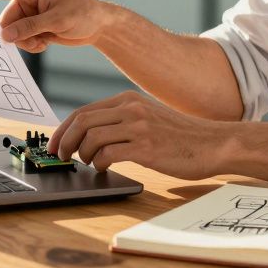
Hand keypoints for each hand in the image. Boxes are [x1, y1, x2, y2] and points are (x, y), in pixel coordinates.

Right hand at [0, 0, 110, 52]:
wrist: (98, 24)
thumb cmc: (82, 13)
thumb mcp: (57, 20)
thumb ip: (30, 27)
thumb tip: (5, 36)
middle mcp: (27, 0)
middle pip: (5, 21)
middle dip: (17, 34)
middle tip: (37, 39)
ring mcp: (30, 14)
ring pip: (12, 33)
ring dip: (25, 42)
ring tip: (44, 41)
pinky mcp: (34, 26)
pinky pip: (21, 39)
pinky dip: (31, 45)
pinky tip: (46, 43)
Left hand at [48, 91, 230, 178]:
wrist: (213, 143)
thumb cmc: (182, 136)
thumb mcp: (149, 116)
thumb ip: (123, 120)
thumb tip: (90, 135)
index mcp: (129, 100)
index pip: (83, 112)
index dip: (63, 130)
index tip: (54, 144)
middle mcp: (131, 109)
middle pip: (82, 122)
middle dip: (64, 142)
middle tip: (61, 157)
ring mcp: (139, 127)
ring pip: (91, 137)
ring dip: (82, 154)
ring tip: (89, 163)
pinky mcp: (146, 147)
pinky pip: (108, 154)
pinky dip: (99, 163)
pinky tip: (104, 168)